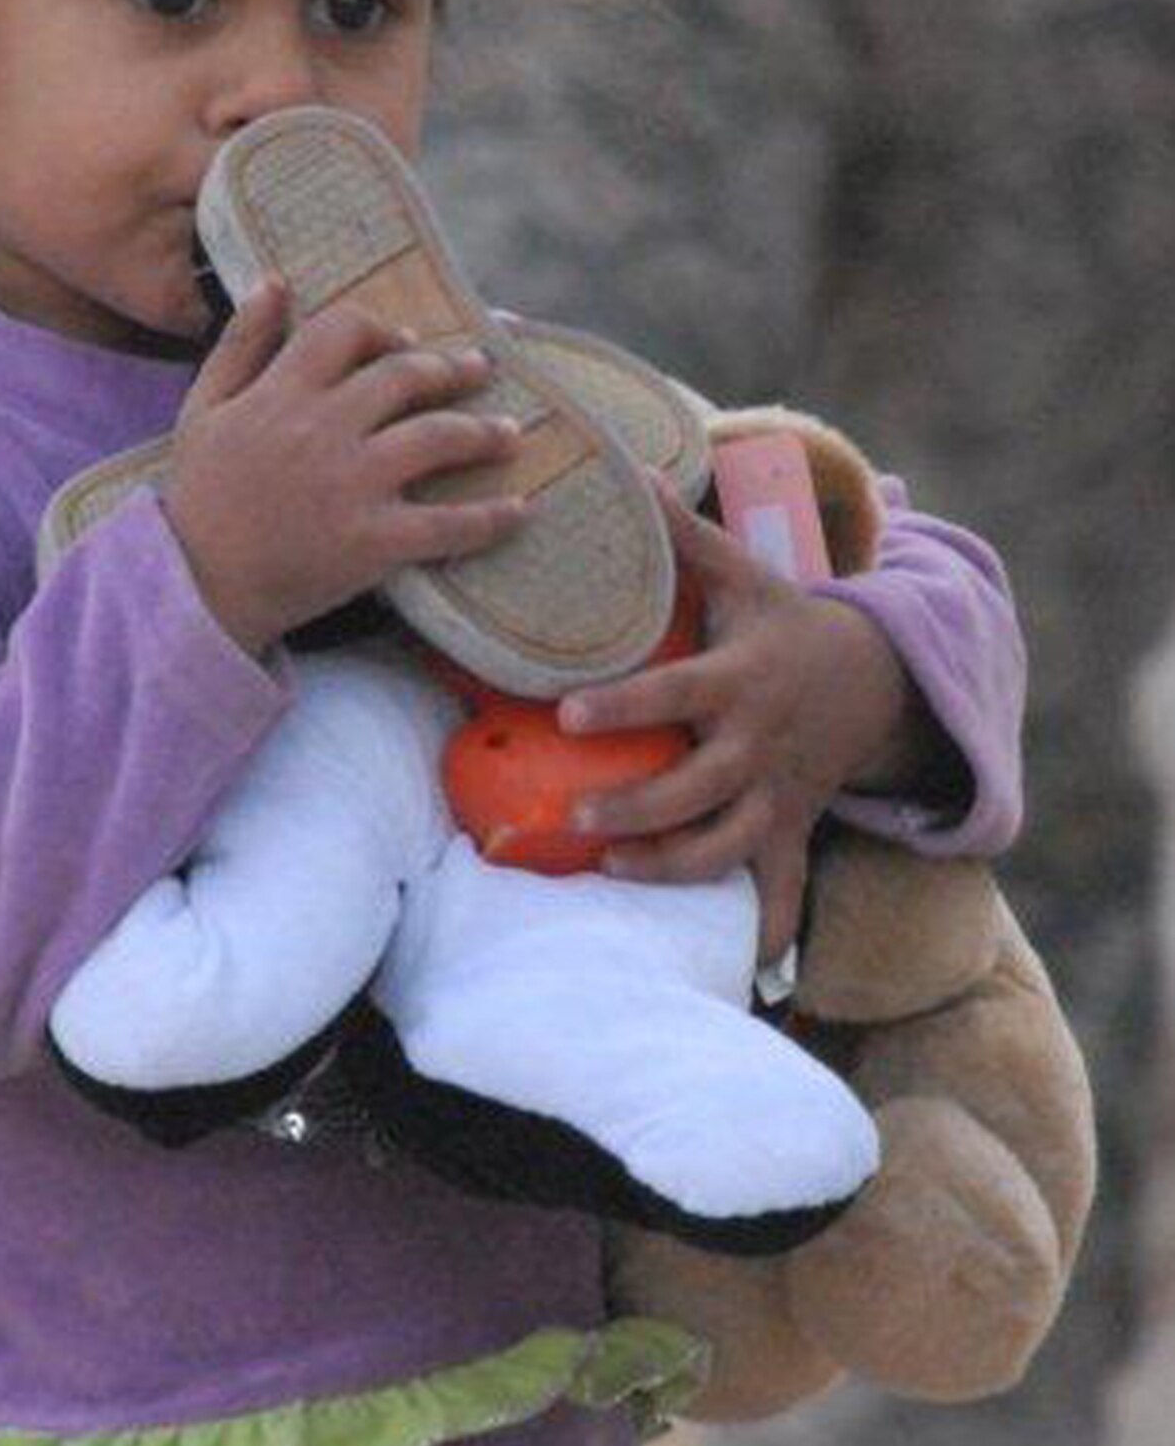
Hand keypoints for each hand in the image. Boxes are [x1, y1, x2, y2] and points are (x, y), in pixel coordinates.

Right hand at [163, 279, 527, 657]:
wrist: (196, 588)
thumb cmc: (201, 497)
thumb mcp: (202, 408)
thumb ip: (240, 343)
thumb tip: (274, 283)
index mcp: (280, 393)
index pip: (346, 328)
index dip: (385, 329)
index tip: (407, 344)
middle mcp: (323, 429)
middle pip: (406, 376)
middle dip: (452, 370)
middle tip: (478, 372)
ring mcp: (352, 486)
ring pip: (439, 438)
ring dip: (484, 432)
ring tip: (510, 434)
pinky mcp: (373, 543)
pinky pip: (447, 524)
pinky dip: (490, 518)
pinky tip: (519, 511)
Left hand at [556, 477, 913, 960]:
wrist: (876, 677)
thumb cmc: (786, 623)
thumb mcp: (746, 575)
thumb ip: (684, 537)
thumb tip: (629, 473)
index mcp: (741, 679)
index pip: (676, 693)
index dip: (626, 703)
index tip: (569, 711)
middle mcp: (760, 743)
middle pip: (701, 788)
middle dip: (641, 808)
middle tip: (578, 816)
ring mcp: (781, 793)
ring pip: (731, 845)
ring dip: (676, 867)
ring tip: (614, 872)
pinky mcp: (792, 826)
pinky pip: (786, 887)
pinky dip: (772, 929)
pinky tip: (747, 972)